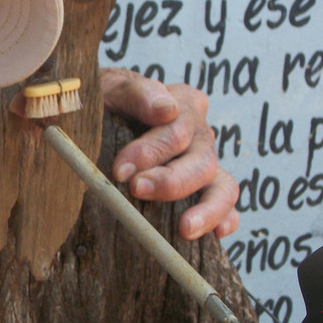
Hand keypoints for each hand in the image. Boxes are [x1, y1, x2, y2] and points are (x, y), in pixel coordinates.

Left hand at [100, 67, 238, 239]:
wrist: (97, 118)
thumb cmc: (104, 103)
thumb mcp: (111, 89)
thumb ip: (135, 93)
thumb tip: (166, 109)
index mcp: (182, 104)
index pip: (177, 128)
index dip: (151, 151)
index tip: (121, 170)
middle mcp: (198, 133)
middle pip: (200, 159)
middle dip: (170, 180)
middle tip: (137, 190)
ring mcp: (203, 162)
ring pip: (222, 184)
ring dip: (206, 208)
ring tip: (185, 228)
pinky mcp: (203, 188)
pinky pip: (224, 205)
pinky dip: (225, 218)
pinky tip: (216, 233)